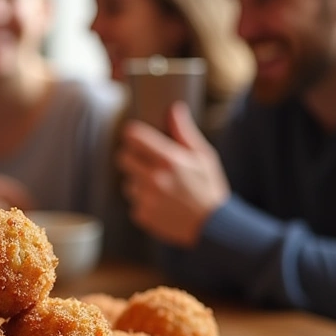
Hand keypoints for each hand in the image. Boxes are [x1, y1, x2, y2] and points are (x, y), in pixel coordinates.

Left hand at [117, 102, 229, 245]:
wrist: (213, 227)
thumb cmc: (210, 188)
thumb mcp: (203, 156)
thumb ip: (184, 132)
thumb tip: (174, 108)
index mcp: (168, 160)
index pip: (133, 137)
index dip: (132, 134)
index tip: (135, 136)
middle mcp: (154, 178)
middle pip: (123, 158)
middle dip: (132, 157)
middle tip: (146, 161)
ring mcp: (146, 198)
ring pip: (128, 182)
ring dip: (138, 182)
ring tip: (160, 186)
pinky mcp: (142, 215)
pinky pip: (134, 202)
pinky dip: (143, 201)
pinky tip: (161, 202)